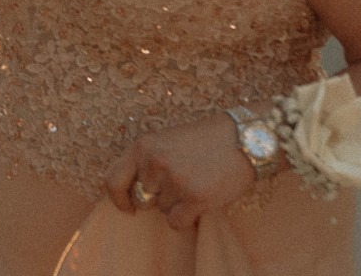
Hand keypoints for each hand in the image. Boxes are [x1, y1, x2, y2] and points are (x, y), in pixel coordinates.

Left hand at [103, 112, 254, 230]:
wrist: (246, 138)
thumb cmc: (207, 140)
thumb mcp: (167, 140)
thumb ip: (146, 161)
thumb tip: (134, 195)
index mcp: (142, 146)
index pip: (113, 181)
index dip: (119, 199)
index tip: (128, 208)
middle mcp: (154, 162)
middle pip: (142, 199)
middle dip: (159, 198)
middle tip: (181, 184)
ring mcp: (174, 180)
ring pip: (162, 210)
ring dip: (177, 205)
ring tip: (197, 183)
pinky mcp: (195, 197)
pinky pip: (177, 222)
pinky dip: (188, 218)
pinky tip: (202, 201)